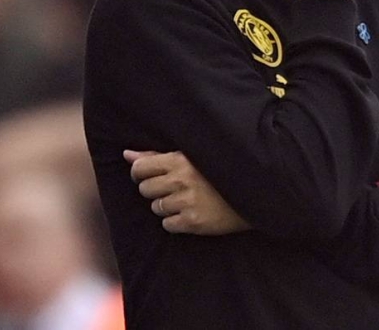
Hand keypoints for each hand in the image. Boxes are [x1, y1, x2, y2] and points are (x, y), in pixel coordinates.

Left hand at [124, 150, 250, 234]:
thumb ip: (157, 156)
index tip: (150, 175)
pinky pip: (167, 225)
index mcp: (180, 160)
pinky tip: (190, 212)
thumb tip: (127, 154)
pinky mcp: (193, 222)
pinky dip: (175, 221)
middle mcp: (181, 180)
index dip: (141, 173)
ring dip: (167, 205)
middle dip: (155, 189)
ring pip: (156, 208)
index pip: (140, 168)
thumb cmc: (218, 171)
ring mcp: (187, 202)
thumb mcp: (190, 157)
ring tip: (186, 199)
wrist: (251, 194)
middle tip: (174, 188)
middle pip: (145, 189)